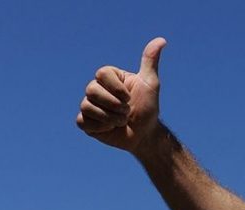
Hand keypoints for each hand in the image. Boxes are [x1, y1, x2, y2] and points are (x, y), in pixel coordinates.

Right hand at [76, 37, 164, 151]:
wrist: (145, 134)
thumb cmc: (148, 108)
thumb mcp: (150, 84)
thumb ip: (150, 62)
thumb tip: (161, 40)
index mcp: (108, 78)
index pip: (101, 74)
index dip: (117, 89)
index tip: (130, 97)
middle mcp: (96, 89)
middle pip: (91, 90)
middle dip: (115, 105)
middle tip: (127, 112)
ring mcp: (89, 105)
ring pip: (87, 106)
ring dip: (110, 118)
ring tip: (121, 121)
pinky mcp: (86, 122)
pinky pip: (83, 122)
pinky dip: (100, 127)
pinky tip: (109, 128)